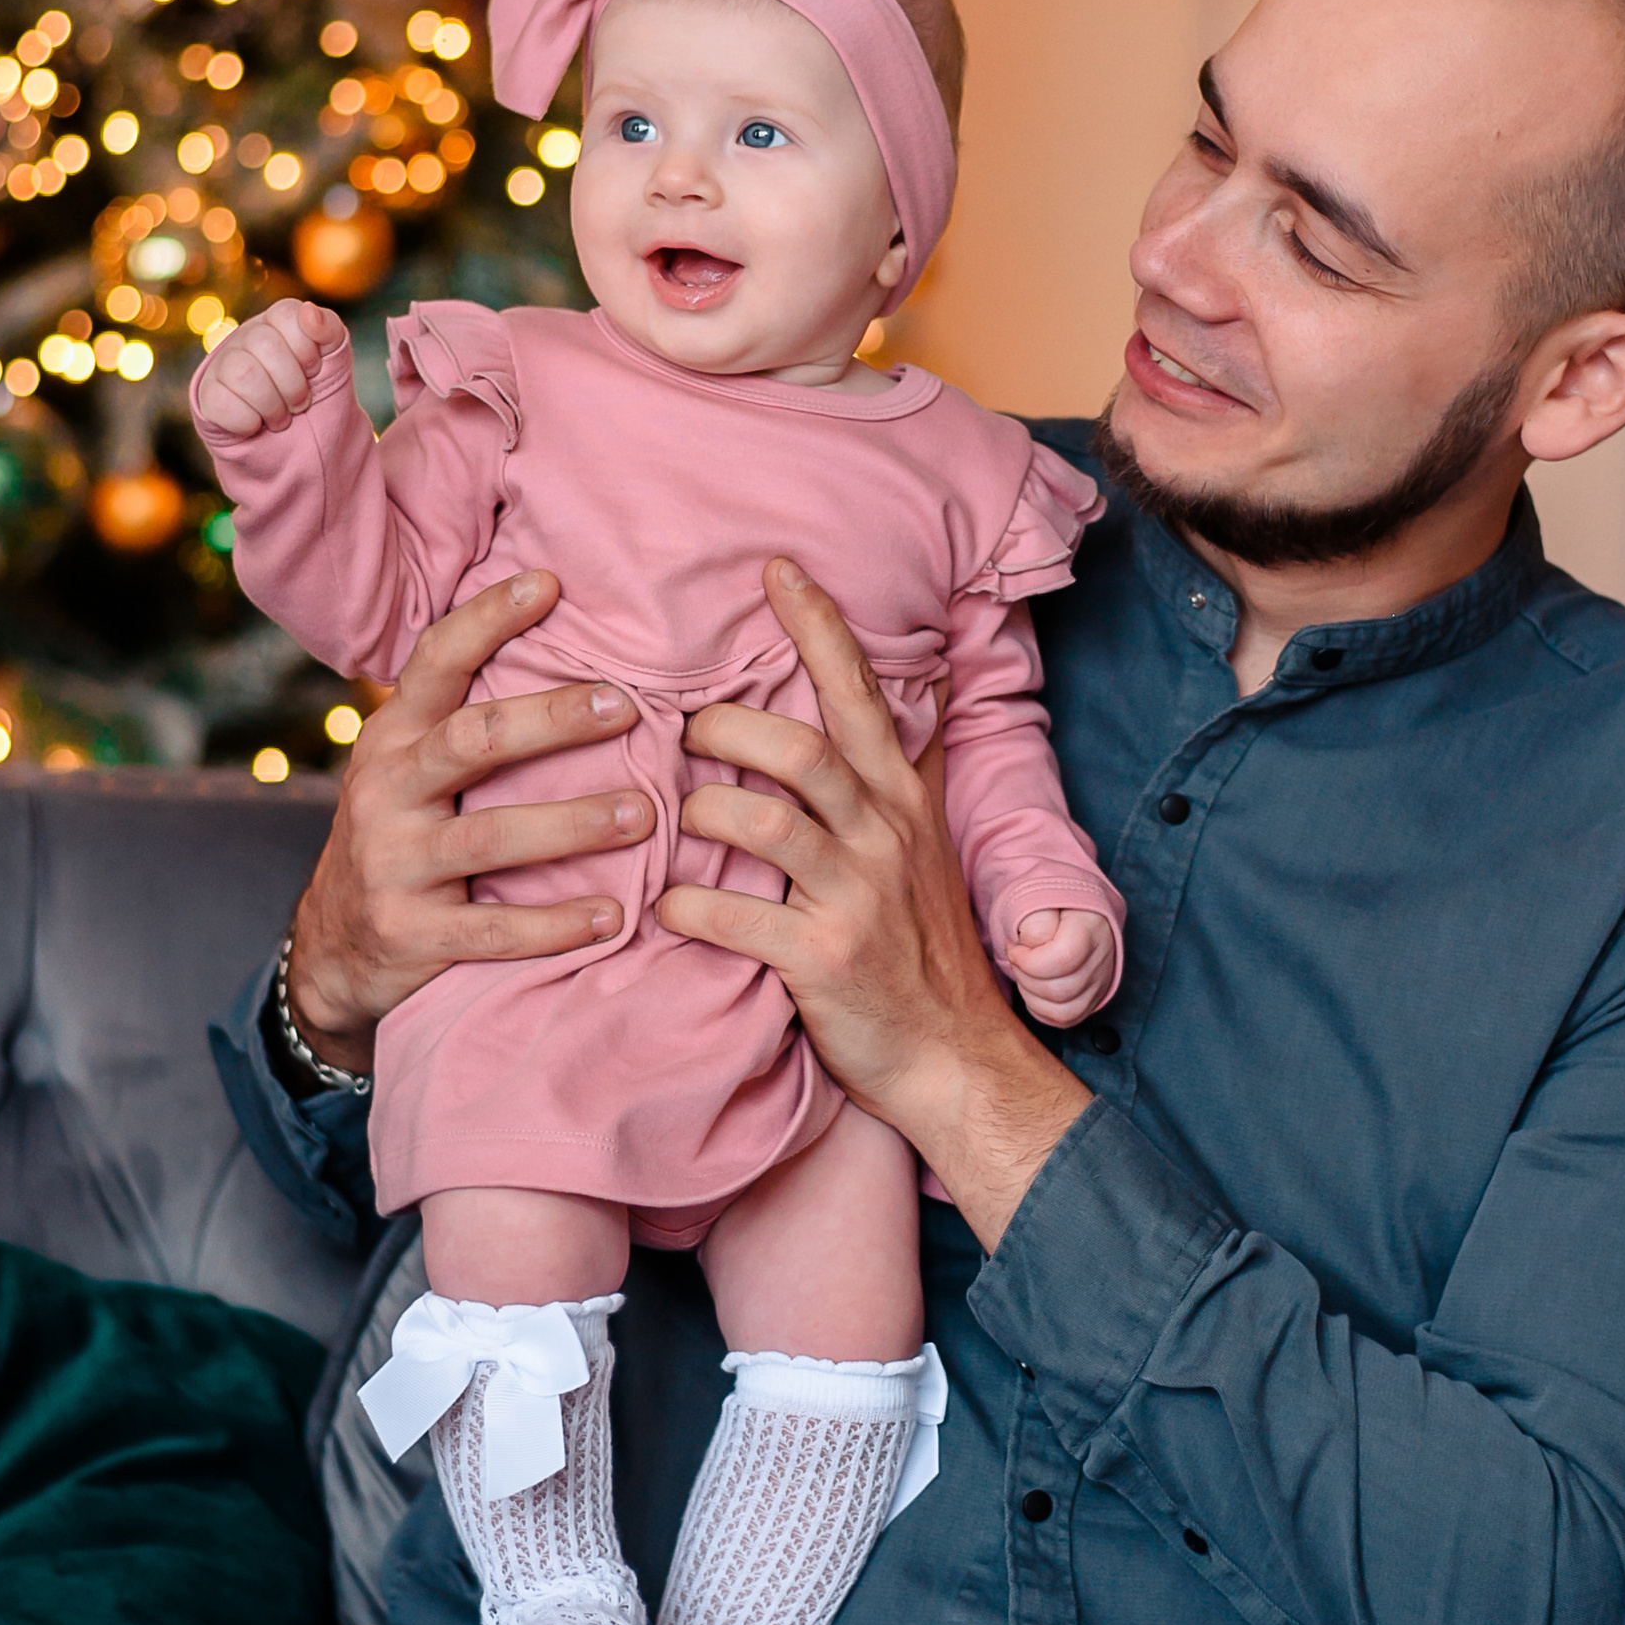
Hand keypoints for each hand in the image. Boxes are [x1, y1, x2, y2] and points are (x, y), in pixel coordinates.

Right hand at [199, 298, 347, 436]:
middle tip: (300, 404)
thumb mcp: (333, 360)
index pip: (286, 313)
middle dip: (293, 384)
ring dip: (273, 406)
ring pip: (243, 373)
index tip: (314, 370)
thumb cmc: (313, 392)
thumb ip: (329, 330)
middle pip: (265, 344)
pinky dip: (249, 421)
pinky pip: (222, 403)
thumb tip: (309, 310)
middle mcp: (245, 337)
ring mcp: (222, 364)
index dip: (307, 347)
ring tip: (281, 419)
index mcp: (275, 323)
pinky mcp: (207, 395)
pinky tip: (257, 424)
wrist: (297, 438)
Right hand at [282, 571, 650, 1075]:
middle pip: (473, 739)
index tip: (549, 584)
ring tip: (643, 815)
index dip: (487, 619)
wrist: (334, 947)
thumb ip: (470, 722)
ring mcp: (393, 864)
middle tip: (629, 707)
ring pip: (490, 836)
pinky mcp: (409, 932)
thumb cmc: (405, 835)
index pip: (435, 662)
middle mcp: (386, 791)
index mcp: (394, 738)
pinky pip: (493, 929)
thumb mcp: (411, 770)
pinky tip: (612, 915)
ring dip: (573, 824)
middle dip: (553, 719)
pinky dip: (555, 924)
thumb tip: (575, 649)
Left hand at [659, 560, 1090, 1251]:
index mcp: (901, 797)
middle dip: (723, 730)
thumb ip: (904, 774)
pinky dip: (684, 905)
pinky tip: (668, 907)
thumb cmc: (922, 947)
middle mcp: (883, 833)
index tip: (774, 569)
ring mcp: (855, 894)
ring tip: (677, 822)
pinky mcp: (821, 957)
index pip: (858, 689)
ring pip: (757, 818)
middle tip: (686, 738)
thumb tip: (908, 695)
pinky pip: (729, 912)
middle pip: (794, 745)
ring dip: (698, 812)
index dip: (816, 624)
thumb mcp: (925, 846)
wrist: (956, 1055)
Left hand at [1008, 908, 1113, 1028]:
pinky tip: (1032, 987)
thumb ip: (1034, 918)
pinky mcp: (1093, 997)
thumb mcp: (1036, 896)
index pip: (1063, 958)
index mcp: (1091, 924)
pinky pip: (1067, 1019)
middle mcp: (1103, 956)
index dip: (1029, 961)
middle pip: (1062, 990)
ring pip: (1065, 1011)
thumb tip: (1032, 945)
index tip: (1014, 948)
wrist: (1066, 908)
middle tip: (1017, 959)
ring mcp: (1101, 980)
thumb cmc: (1046, 903)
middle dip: (1026, 978)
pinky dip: (1041, 1009)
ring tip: (1024, 974)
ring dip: (1032, 996)